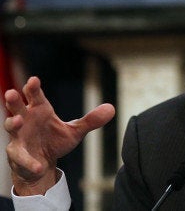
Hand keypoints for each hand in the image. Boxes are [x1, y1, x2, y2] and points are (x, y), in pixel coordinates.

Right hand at [3, 76, 114, 195]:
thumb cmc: (55, 141)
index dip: (33, 88)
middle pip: (17, 107)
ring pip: (11, 127)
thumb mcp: (75, 131)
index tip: (34, 80)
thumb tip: (111, 108)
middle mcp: (26, 120)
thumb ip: (91, 120)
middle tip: (12, 92)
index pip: (36, 96)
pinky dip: (30, 161)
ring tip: (18, 121)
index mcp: (40, 111)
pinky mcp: (17, 154)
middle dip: (14, 100)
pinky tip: (39, 166)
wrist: (43, 163)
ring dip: (13, 123)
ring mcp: (19, 136)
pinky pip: (21, 157)